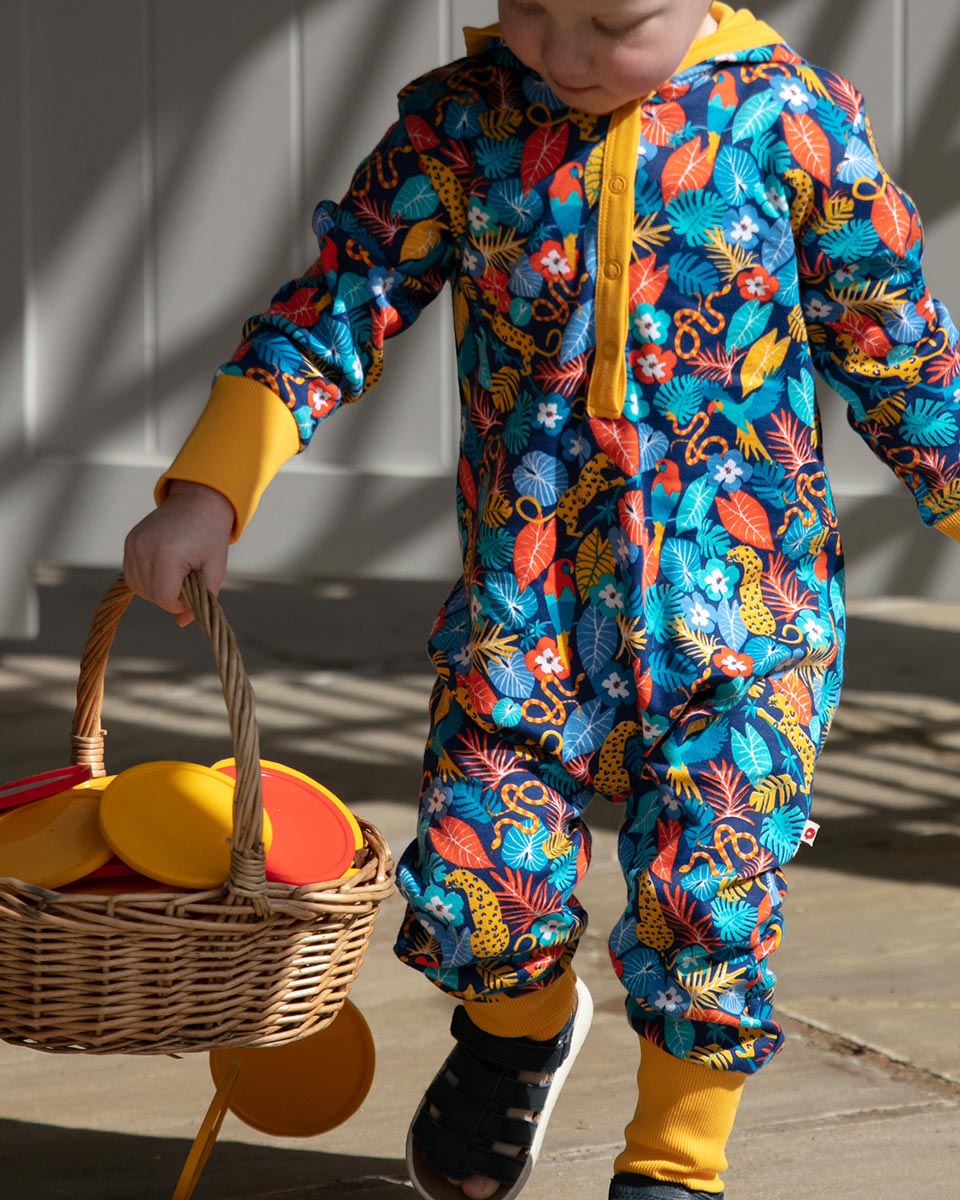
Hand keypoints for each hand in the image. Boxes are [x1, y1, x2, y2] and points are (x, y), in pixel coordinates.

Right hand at [122, 481, 234, 626]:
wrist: (199, 501)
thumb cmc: (211, 536)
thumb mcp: (216, 569)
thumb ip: (203, 599)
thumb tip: (181, 623)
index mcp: (167, 553)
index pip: (164, 598)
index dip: (180, 604)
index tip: (194, 592)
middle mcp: (144, 547)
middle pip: (150, 595)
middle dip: (170, 596)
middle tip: (189, 579)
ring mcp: (133, 543)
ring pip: (138, 587)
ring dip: (157, 589)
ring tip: (177, 572)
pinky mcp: (129, 541)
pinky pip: (132, 574)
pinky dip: (147, 579)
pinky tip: (165, 568)